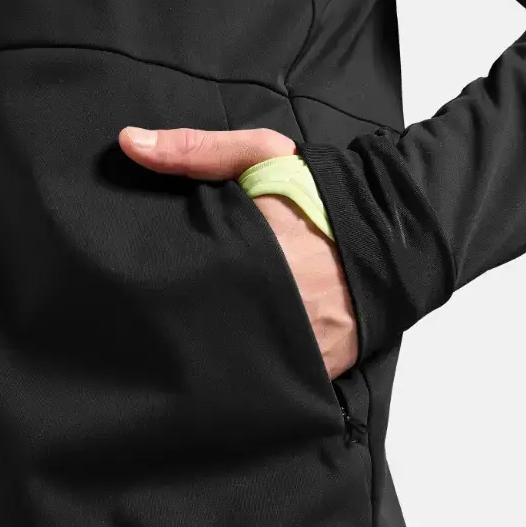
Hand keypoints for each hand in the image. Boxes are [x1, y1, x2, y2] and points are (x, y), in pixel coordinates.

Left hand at [119, 126, 358, 380]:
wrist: (395, 236)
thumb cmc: (323, 194)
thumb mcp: (262, 154)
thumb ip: (196, 149)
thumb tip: (130, 143)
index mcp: (250, 249)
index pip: (183, 275)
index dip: (158, 281)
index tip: (138, 280)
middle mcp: (272, 301)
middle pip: (200, 325)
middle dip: (178, 321)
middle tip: (152, 316)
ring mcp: (296, 342)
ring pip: (231, 363)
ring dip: (211, 355)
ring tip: (190, 343)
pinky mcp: (316, 370)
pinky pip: (270, 384)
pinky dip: (251, 378)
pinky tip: (230, 369)